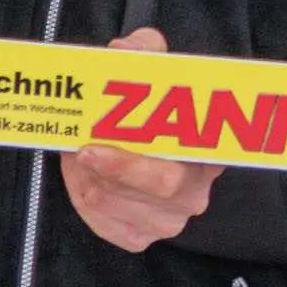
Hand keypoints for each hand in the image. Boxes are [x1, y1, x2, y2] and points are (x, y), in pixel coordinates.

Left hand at [61, 27, 221, 252]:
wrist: (139, 141)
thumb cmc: (150, 104)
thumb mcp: (153, 66)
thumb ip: (143, 50)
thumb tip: (124, 50)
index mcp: (209, 149)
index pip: (194, 154)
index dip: (152, 150)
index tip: (114, 141)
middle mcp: (195, 190)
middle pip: (162, 186)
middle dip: (117, 167)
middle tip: (83, 149)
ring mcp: (168, 220)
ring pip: (121, 204)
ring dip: (88, 177)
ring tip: (77, 152)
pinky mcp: (139, 237)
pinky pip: (103, 223)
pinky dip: (83, 198)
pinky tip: (81, 176)